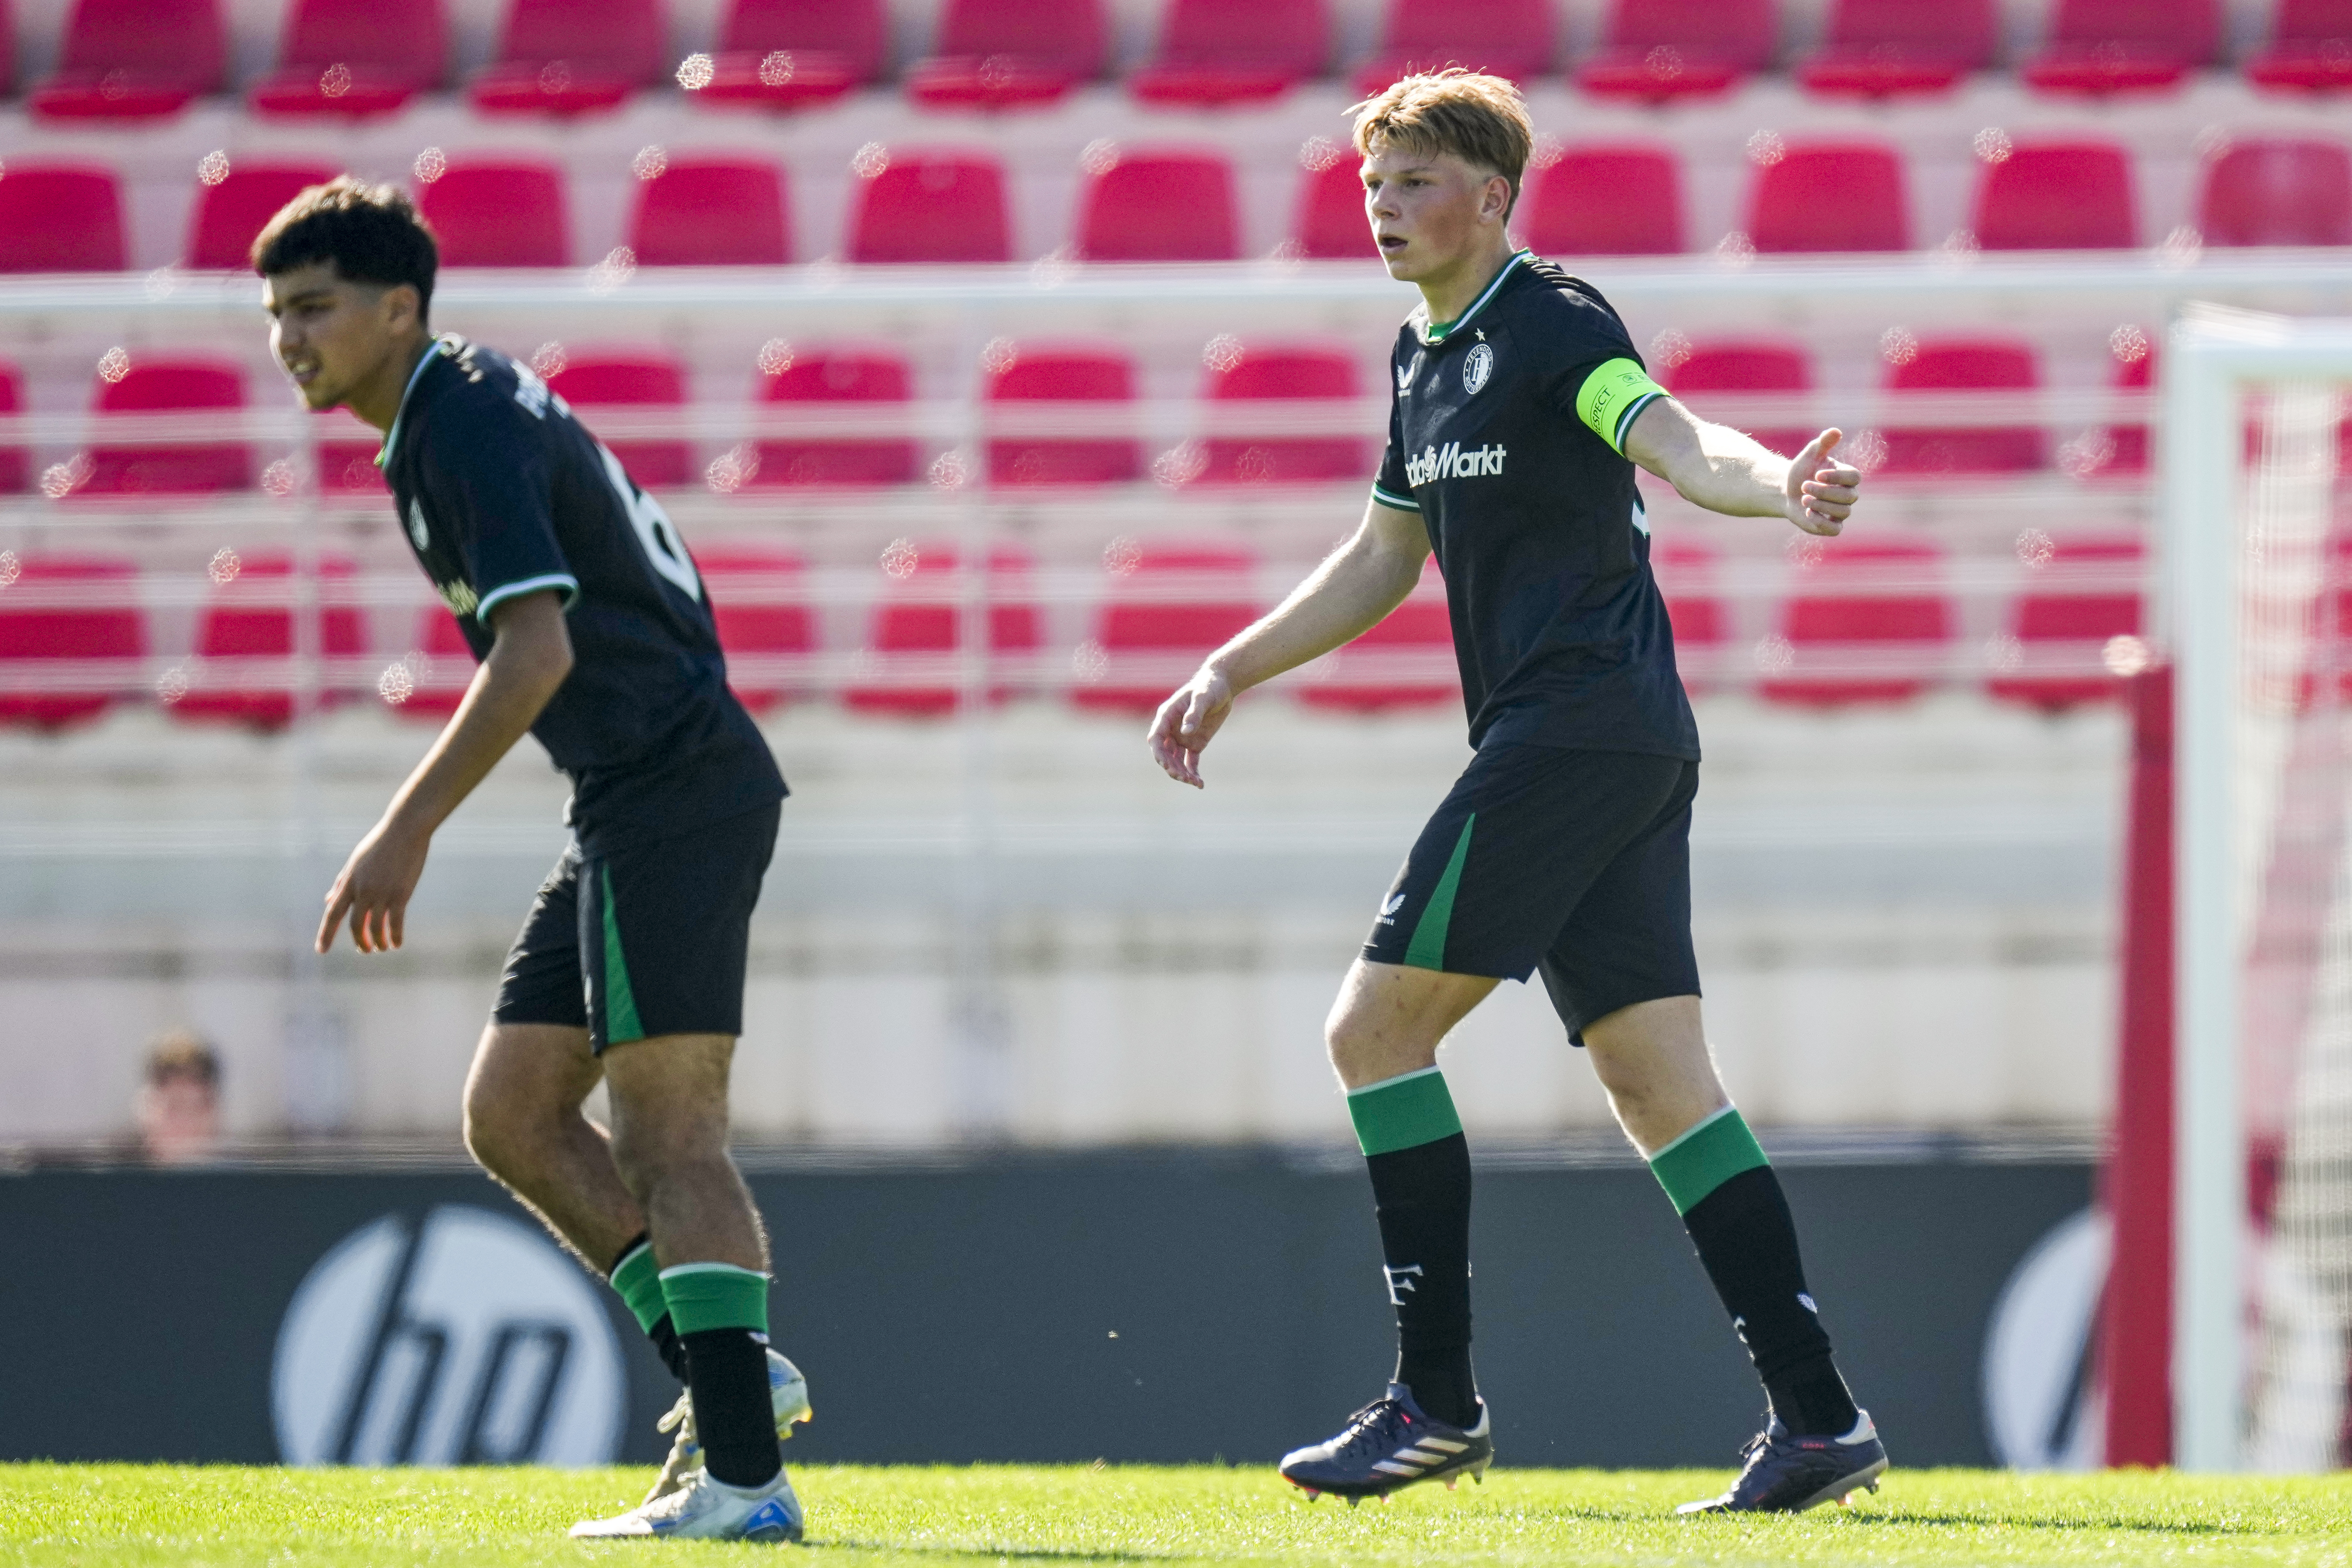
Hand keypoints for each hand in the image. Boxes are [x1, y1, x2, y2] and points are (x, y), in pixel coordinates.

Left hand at [317, 816, 431, 952]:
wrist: (405, 830)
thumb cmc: (380, 844)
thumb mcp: (355, 862)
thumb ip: (342, 883)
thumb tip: (328, 900)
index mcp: (349, 882)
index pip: (333, 913)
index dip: (325, 934)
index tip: (320, 951)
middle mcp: (363, 890)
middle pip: (356, 925)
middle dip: (359, 942)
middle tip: (364, 951)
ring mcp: (382, 893)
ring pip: (375, 927)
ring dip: (377, 942)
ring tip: (381, 948)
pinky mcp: (401, 894)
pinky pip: (395, 923)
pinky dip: (395, 936)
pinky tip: (397, 944)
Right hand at [1147, 665, 1234, 787]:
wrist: (1223, 686)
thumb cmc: (1210, 687)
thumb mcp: (1203, 698)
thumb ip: (1194, 714)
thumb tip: (1186, 732)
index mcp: (1167, 716)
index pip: (1156, 739)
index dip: (1158, 753)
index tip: (1167, 765)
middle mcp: (1171, 730)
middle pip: (1165, 754)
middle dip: (1172, 767)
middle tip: (1184, 778)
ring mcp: (1182, 738)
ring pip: (1176, 761)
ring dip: (1182, 773)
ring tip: (1195, 783)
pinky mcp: (1195, 744)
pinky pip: (1190, 762)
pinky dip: (1193, 773)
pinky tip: (1200, 784)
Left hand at [1785, 428, 1859, 535]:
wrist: (1786, 490)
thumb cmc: (1801, 471)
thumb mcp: (1810, 454)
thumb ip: (1823, 443)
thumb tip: (1835, 430)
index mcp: (1847, 477)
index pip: (1855, 477)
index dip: (1838, 477)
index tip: (1818, 474)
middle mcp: (1848, 495)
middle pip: (1848, 496)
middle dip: (1824, 491)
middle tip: (1804, 485)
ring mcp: (1841, 512)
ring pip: (1843, 512)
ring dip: (1821, 505)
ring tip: (1804, 498)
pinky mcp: (1831, 526)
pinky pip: (1835, 530)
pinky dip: (1822, 522)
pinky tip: (1808, 512)